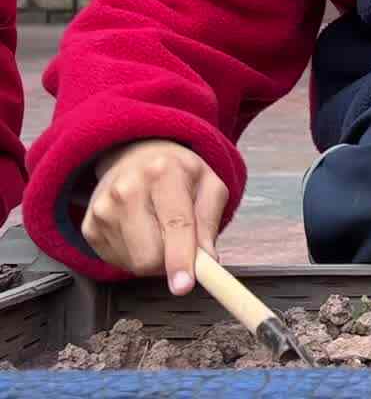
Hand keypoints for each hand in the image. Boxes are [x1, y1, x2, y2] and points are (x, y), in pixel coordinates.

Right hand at [82, 140, 227, 295]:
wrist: (135, 156)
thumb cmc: (178, 173)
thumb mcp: (209, 185)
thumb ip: (210, 222)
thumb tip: (206, 261)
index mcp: (164, 173)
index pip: (175, 224)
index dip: (180, 259)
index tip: (183, 285)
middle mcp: (127, 189)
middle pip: (149, 254)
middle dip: (171, 261)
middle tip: (181, 244)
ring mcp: (102, 209)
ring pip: (134, 263)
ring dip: (154, 259)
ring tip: (159, 230)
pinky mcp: (88, 227)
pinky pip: (118, 262)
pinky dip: (135, 256)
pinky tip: (140, 232)